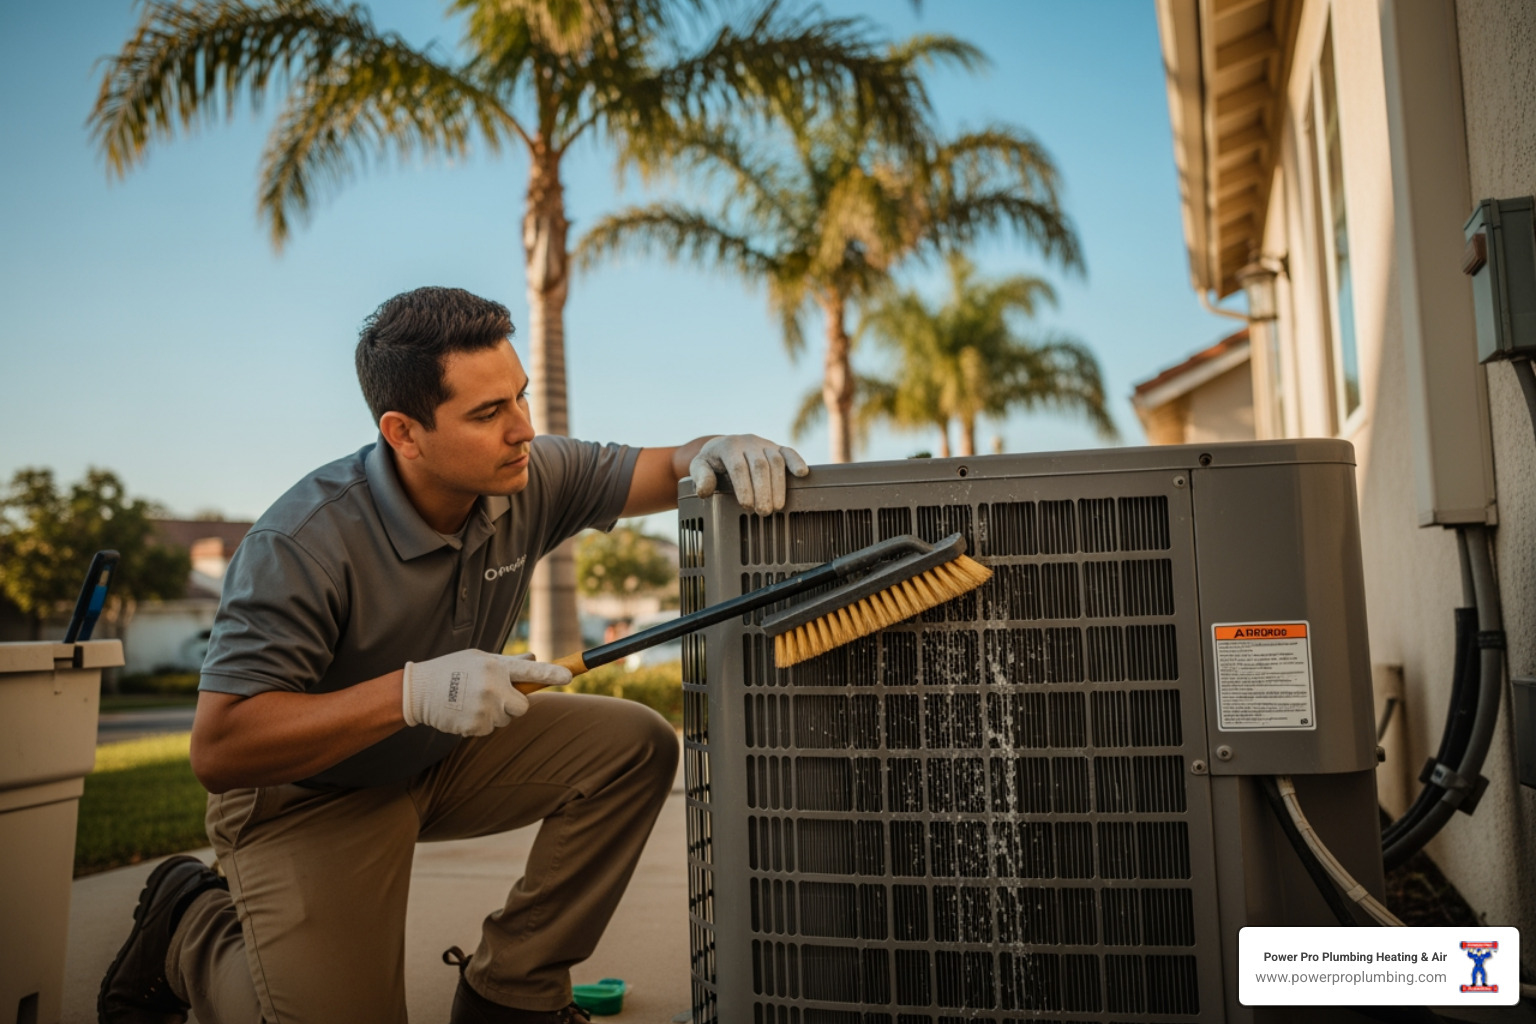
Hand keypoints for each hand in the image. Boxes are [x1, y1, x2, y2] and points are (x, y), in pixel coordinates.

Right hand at [401, 650, 570, 735]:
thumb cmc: (452, 669)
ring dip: (495, 714)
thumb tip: (534, 659)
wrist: (419, 690)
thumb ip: (508, 663)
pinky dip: (481, 723)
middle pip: (522, 706)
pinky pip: (490, 729)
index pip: (530, 671)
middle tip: (494, 695)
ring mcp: (484, 708)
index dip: (552, 673)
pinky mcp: (475, 726)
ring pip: (505, 719)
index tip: (570, 676)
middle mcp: (493, 687)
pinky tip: (464, 711)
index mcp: (495, 666)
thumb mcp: (479, 658)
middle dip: (514, 704)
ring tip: (472, 701)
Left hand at [688, 434, 809, 515]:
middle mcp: (748, 442)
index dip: (744, 486)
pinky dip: (797, 461)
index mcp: (728, 446)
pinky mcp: (777, 447)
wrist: (723, 447)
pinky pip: (789, 452)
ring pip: (775, 461)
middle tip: (764, 512)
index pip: (738, 466)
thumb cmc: (712, 462)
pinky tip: (802, 474)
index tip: (747, 505)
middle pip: (759, 465)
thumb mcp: (700, 468)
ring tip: (777, 507)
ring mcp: (764, 444)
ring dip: (778, 485)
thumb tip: (704, 491)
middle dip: (763, 490)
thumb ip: (701, 478)